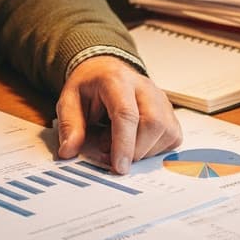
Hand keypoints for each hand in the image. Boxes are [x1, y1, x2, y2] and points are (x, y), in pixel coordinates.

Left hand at [56, 55, 180, 172]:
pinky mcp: (170, 112)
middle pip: (152, 124)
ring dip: (143, 150)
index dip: (124, 143)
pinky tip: (136, 143)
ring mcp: (161, 99)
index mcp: (116, 80)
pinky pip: (171, 138)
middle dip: (134, 150)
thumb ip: (69, 125)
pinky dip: (154, 149)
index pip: (127, 113)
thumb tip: (68, 151)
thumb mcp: (69, 101)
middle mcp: (144, 87)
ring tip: (121, 144)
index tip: (118, 167)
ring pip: (165, 132)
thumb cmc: (90, 87)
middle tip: (111, 155)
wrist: (105, 71)